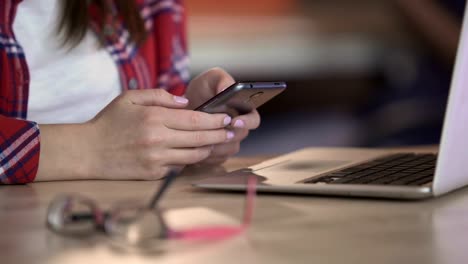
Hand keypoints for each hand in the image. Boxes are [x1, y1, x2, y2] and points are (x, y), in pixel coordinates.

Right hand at [35, 89, 232, 180]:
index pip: (195, 119)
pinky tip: (195, 154)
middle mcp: (158, 139)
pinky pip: (179, 167)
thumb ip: (160, 96)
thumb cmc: (109, 122)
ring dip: (209, 149)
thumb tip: (186, 102)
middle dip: (219, 134)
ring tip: (217, 142)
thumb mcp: (130, 98)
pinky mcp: (153, 174)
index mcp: (154, 117)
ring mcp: (157, 159)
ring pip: (194, 155)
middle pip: (200, 138)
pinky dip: (189, 160)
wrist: (87, 151)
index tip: (227, 118)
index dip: (215, 119)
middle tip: (232, 131)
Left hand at [185, 68, 260, 164]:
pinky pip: (216, 159)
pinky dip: (206, 155)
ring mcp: (229, 143)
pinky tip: (194, 148)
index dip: (247, 122)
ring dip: (216, 146)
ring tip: (200, 139)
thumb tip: (228, 87)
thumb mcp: (211, 78)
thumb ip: (222, 79)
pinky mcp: (218, 155)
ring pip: (228, 150)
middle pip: (240, 137)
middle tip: (213, 132)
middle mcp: (239, 129)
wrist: (183, 106)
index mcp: (244, 111)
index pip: (254, 120)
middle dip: (227, 135)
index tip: (235, 121)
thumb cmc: (202, 90)